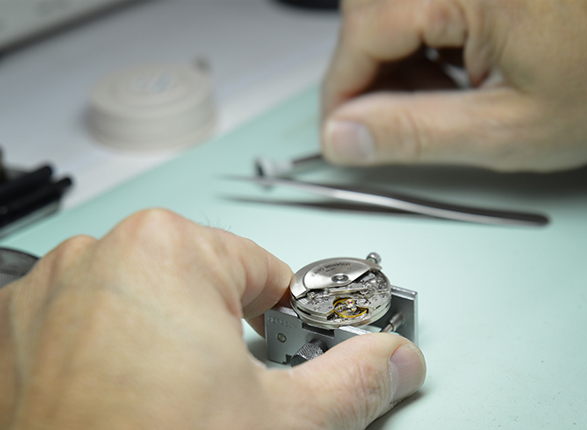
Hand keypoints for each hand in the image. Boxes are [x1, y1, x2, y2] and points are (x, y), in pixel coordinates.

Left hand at [0, 209, 424, 429]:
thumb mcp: (281, 421)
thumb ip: (352, 381)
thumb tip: (395, 361)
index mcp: (165, 249)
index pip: (262, 268)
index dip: (286, 317)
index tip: (288, 346)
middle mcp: (94, 256)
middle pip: (199, 282)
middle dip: (222, 333)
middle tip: (222, 391)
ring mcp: (43, 297)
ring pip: (141, 301)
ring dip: (164, 342)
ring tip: (169, 401)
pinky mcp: (12, 337)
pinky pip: (85, 326)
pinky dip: (111, 356)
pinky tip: (126, 404)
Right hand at [321, 0, 586, 171]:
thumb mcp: (505, 131)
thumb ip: (414, 133)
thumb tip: (344, 138)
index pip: (364, 29)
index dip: (342, 91)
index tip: (341, 135)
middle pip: (373, 12)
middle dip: (372, 76)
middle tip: (394, 126)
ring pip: (398, 7)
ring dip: (401, 60)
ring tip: (445, 102)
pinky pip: (431, 1)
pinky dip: (429, 41)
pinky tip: (459, 74)